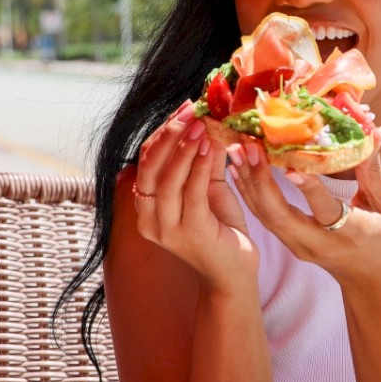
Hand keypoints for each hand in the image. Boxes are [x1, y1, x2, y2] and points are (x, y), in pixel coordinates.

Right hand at [132, 101, 258, 287]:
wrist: (235, 272)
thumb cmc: (221, 230)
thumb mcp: (209, 189)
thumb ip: (203, 160)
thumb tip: (206, 121)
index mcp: (147, 206)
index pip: (146, 160)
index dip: (162, 132)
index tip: (183, 109)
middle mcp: (150, 219)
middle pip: (150, 166)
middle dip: (169, 134)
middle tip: (189, 110)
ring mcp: (167, 229)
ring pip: (167, 179)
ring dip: (183, 148)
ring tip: (199, 125)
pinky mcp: (190, 233)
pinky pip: (190, 193)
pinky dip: (197, 167)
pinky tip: (208, 147)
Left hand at [225, 127, 380, 296]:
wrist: (372, 283)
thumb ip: (373, 170)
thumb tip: (376, 131)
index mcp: (349, 233)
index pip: (325, 210)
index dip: (308, 188)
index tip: (289, 166)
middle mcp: (317, 243)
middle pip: (280, 215)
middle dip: (260, 180)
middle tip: (249, 146)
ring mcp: (299, 246)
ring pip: (265, 215)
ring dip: (248, 182)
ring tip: (236, 150)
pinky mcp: (289, 243)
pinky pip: (264, 217)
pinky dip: (249, 192)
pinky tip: (238, 170)